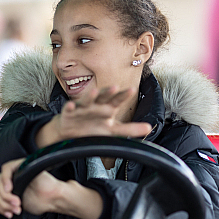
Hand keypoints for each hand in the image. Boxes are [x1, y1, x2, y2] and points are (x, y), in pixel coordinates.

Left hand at [0, 158, 100, 218]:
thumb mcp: (15, 206)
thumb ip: (1, 200)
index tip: (7, 213)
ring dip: (6, 195)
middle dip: (2, 202)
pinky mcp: (20, 164)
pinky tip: (11, 189)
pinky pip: (6, 169)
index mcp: (8, 187)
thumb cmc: (40, 202)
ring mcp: (14, 171)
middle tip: (14, 209)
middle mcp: (10, 178)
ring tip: (17, 203)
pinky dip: (5, 180)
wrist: (54, 199)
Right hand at [36, 86, 151, 147]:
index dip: (123, 95)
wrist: (71, 131)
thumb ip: (130, 129)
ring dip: (90, 95)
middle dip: (108, 92)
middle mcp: (96, 105)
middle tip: (115, 87)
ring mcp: (82, 108)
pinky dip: (70, 107)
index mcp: (107, 108)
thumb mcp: (112, 130)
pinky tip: (72, 106)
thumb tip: (149, 128)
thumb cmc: (93, 128)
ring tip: (95, 91)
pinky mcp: (69, 113)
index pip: (117, 101)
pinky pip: (69, 109)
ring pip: (86, 100)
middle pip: (103, 97)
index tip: (132, 89)